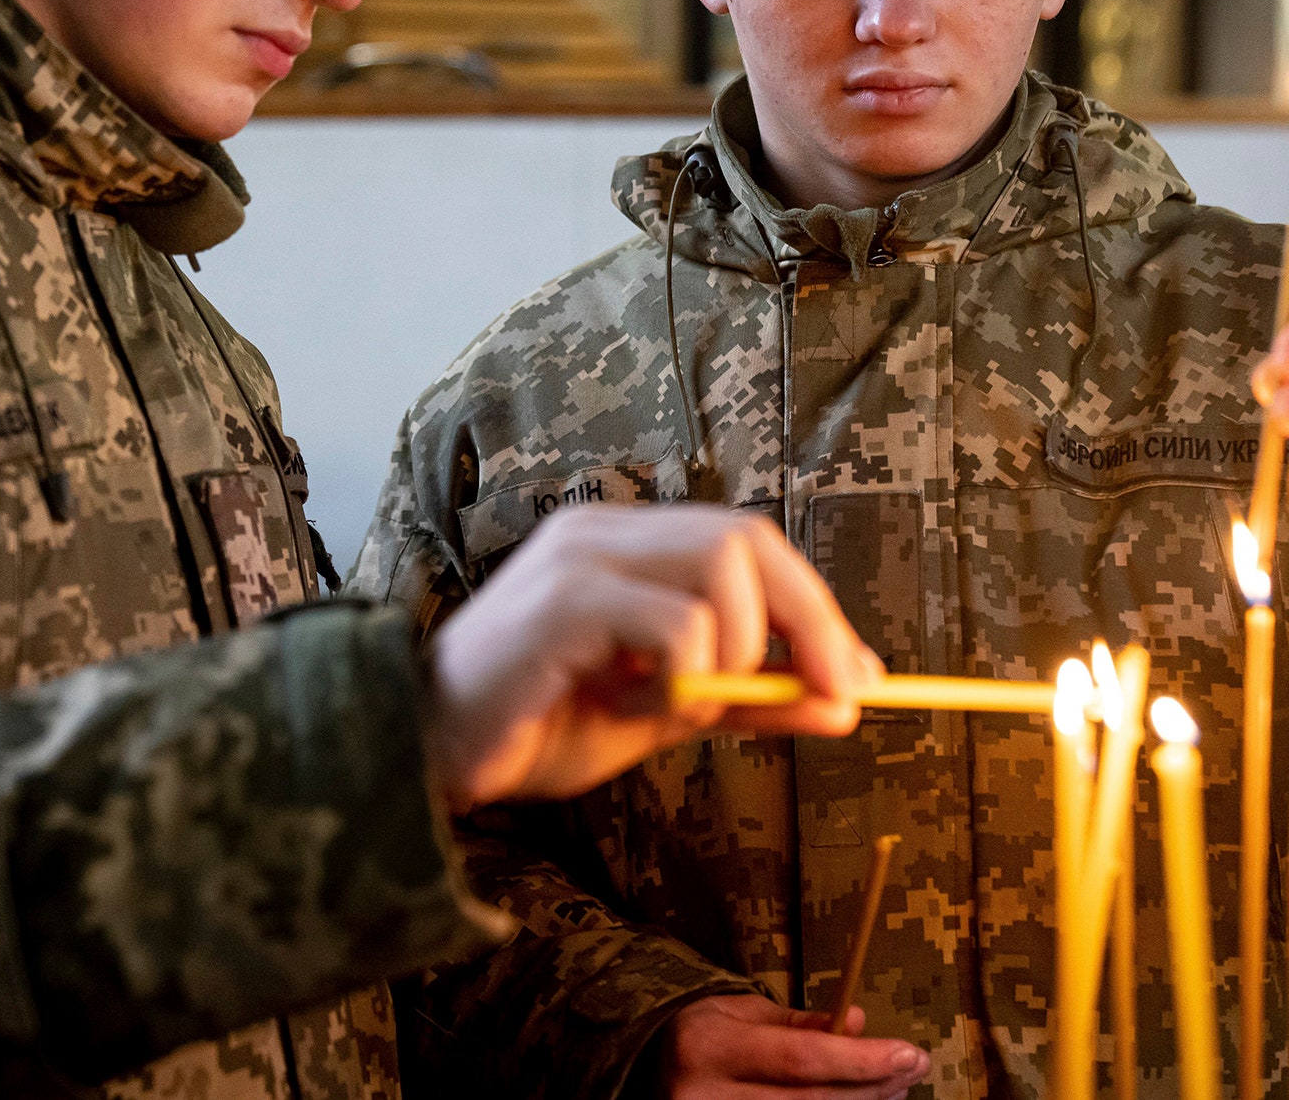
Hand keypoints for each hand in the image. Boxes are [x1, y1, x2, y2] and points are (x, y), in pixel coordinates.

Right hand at [430, 506, 882, 811]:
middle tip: (830, 696)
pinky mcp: (561, 603)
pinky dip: (686, 679)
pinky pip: (671, 625)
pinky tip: (636, 708)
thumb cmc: (540, 724)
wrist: (429, 756)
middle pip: (746, 539)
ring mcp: (580, 559)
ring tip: (684, 705)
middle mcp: (604, 531)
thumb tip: (851, 698)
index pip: (749, 542)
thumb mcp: (666, 714)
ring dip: (735, 655)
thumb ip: (751, 698)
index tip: (859, 679)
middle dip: (809, 622)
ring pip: (719, 570)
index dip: (816, 607)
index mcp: (629, 544)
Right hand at [655, 995, 929, 1098]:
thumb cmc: (705, 1037)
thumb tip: (859, 1022)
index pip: (800, 1058)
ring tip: (894, 1089)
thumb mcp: (742, 1014)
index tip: (909, 1053)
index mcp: (710, 1048)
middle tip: (912, 1069)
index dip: (861, 1060)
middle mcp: (706, 1098)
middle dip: (872, 1087)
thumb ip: (800, 1024)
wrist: (648, 1073)